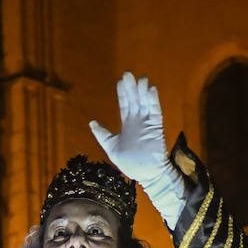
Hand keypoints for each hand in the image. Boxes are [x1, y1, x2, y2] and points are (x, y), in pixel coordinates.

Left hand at [89, 72, 168, 186]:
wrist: (145, 174)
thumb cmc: (129, 163)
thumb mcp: (110, 147)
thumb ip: (102, 134)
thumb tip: (92, 122)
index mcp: (127, 124)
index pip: (124, 104)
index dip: (122, 93)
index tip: (119, 81)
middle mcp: (137, 120)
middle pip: (134, 100)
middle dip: (131, 87)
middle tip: (127, 73)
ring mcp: (147, 123)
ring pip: (145, 102)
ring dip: (143, 91)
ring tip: (141, 78)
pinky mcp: (156, 127)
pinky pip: (155, 111)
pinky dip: (153, 100)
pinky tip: (151, 89)